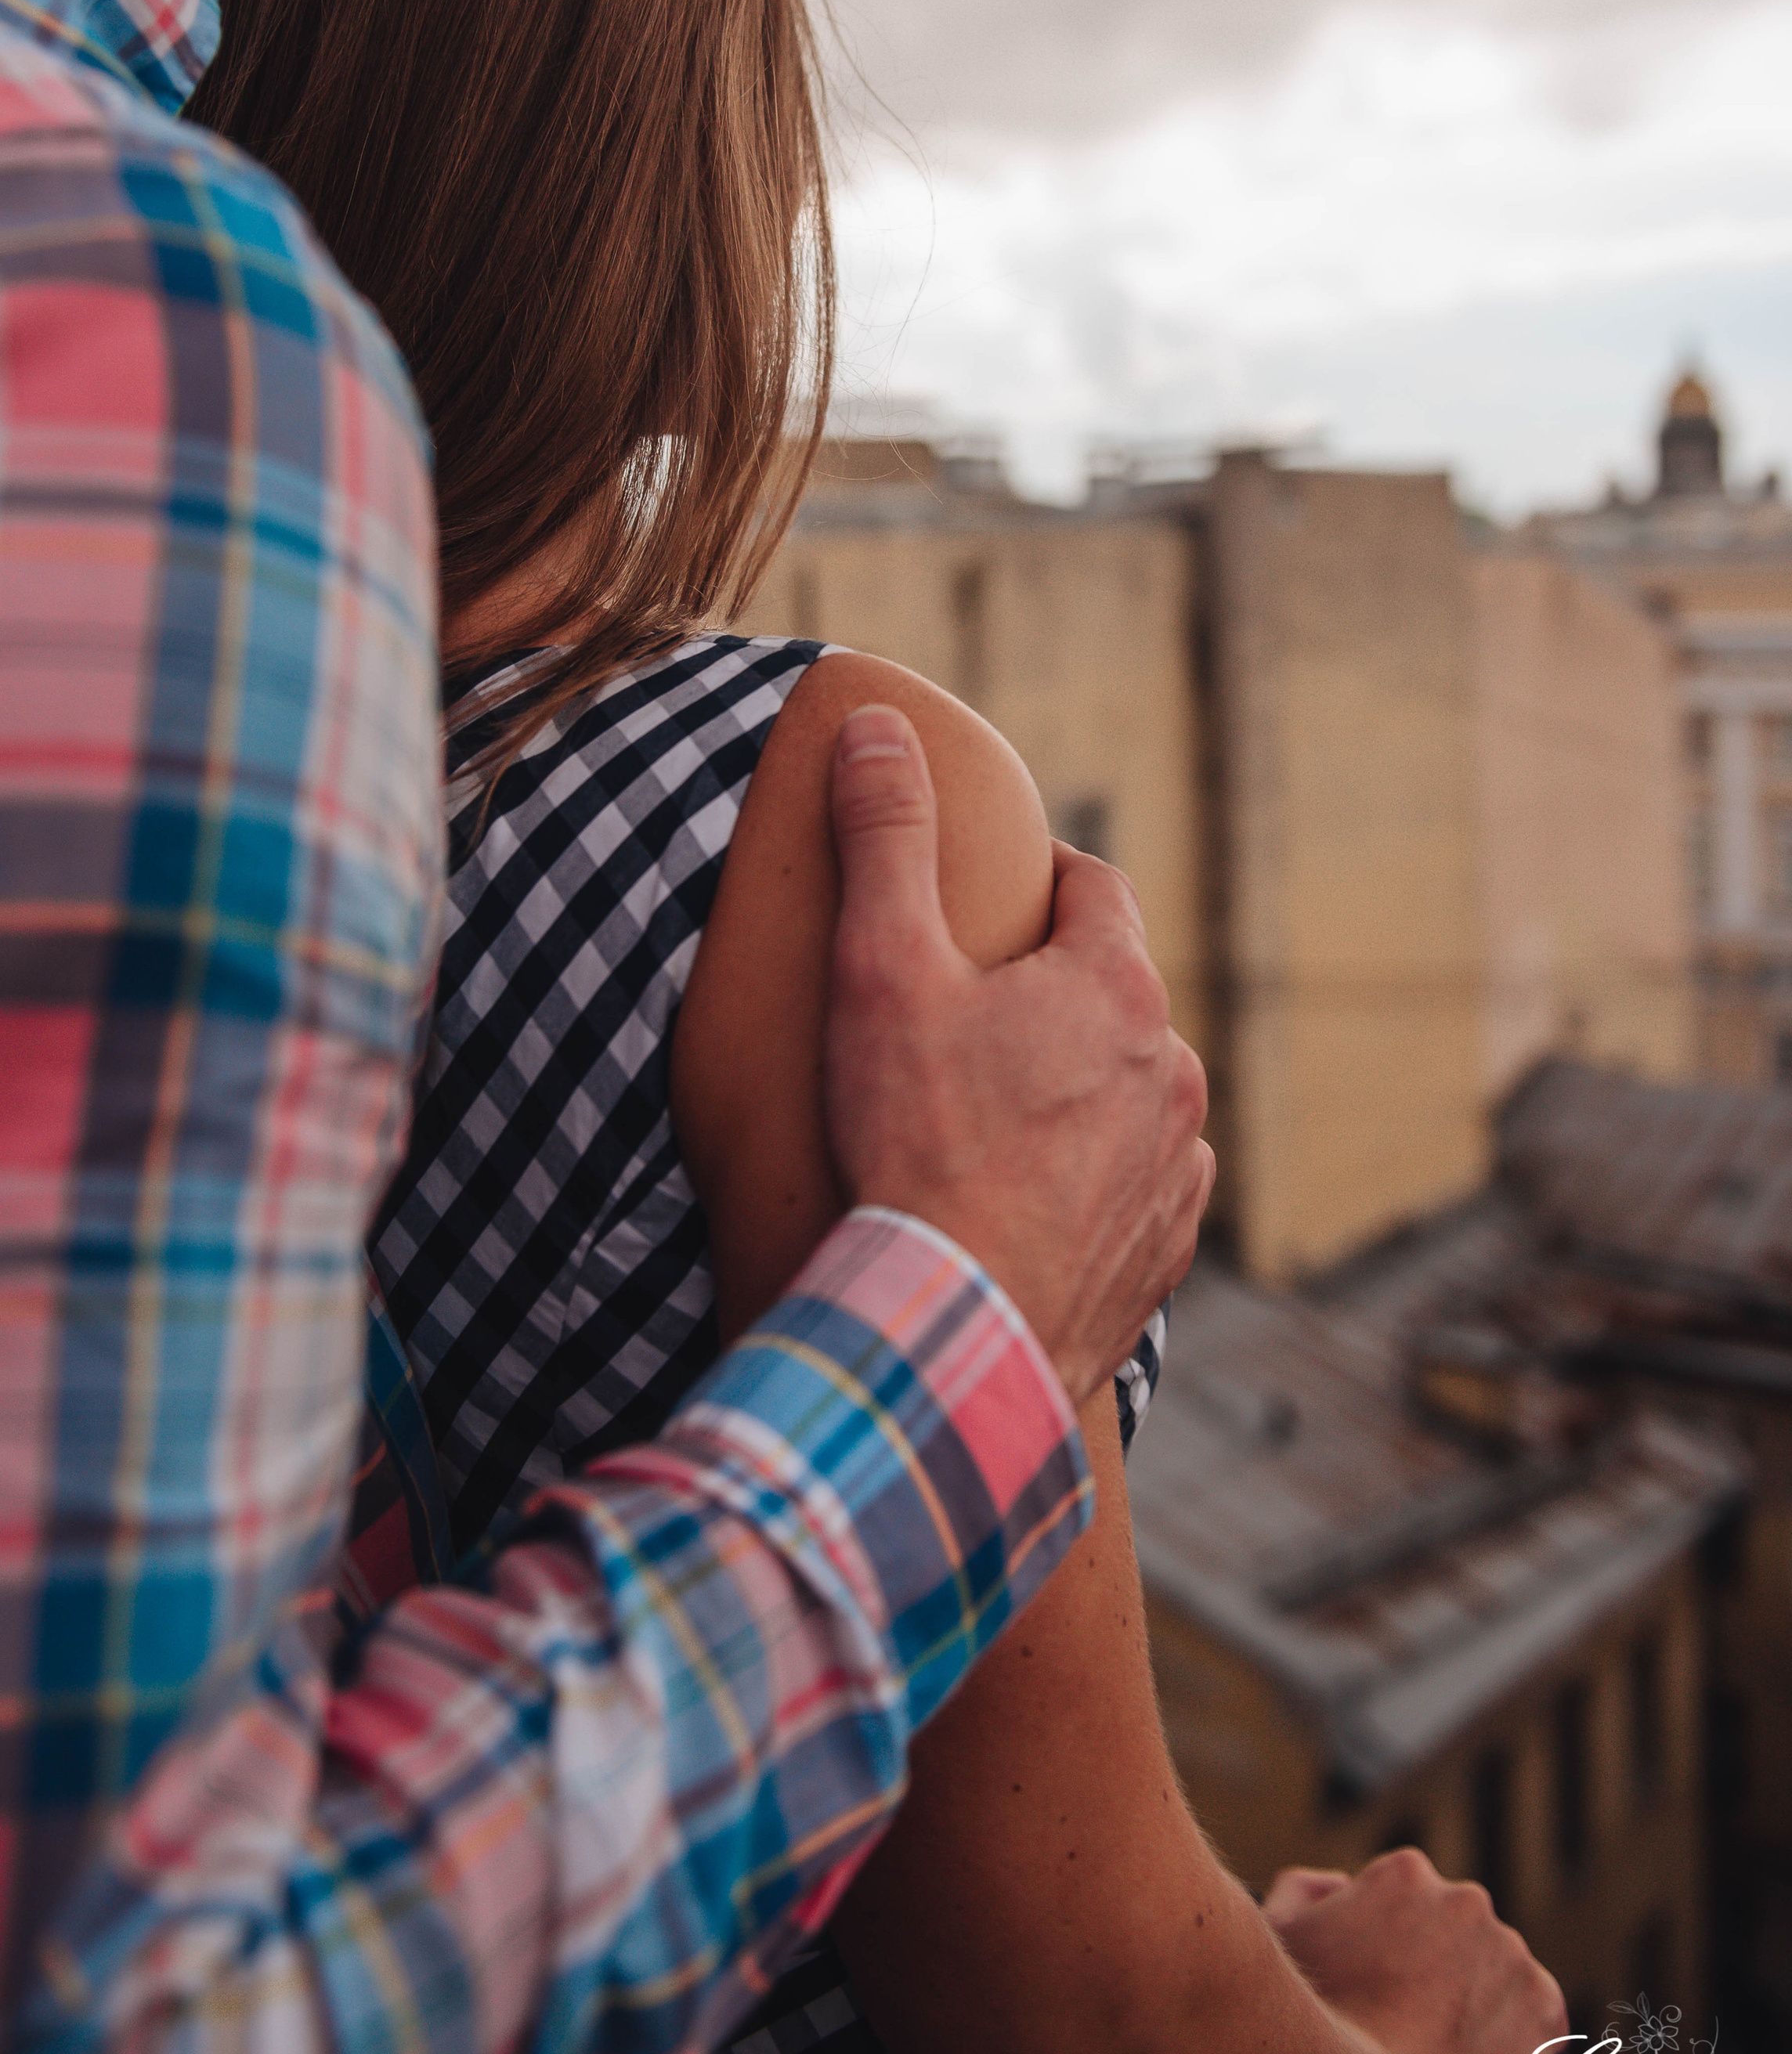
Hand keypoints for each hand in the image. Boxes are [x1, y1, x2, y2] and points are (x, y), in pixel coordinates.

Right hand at [824, 705, 1212, 1405]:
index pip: (1093, 889)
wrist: (954, 1328)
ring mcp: (1176, 1169)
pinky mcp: (1163, 1253)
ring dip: (1076, 1091)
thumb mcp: (878, 969)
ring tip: (989, 1118)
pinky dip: (1090, 1181)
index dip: (1038, 879)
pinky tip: (1023, 1201)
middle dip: (1049, 992)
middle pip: (1112, 995)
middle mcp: (1173, 1071)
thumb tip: (879, 725)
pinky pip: (1135, 1189)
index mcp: (1116, 987)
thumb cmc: (913, 1142)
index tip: (987, 892)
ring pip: (1131, 1094)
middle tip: (965, 1013)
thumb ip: (884, 838)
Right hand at [1263, 1849, 1568, 2053]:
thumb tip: (1338, 1886)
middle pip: (1448, 1933)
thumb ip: (1309, 1890)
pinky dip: (1507, 2041)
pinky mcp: (1548, 2012)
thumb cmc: (1309, 2021)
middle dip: (1426, 1969)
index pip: (1399, 1899)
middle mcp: (1469, 1902)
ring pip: (1489, 1976)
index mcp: (1408, 1873)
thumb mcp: (1282, 1932)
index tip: (1364, 1988)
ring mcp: (1514, 1957)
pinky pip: (1530, 2019)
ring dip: (1468, 2003)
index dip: (1375, 1946)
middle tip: (1395, 2024)